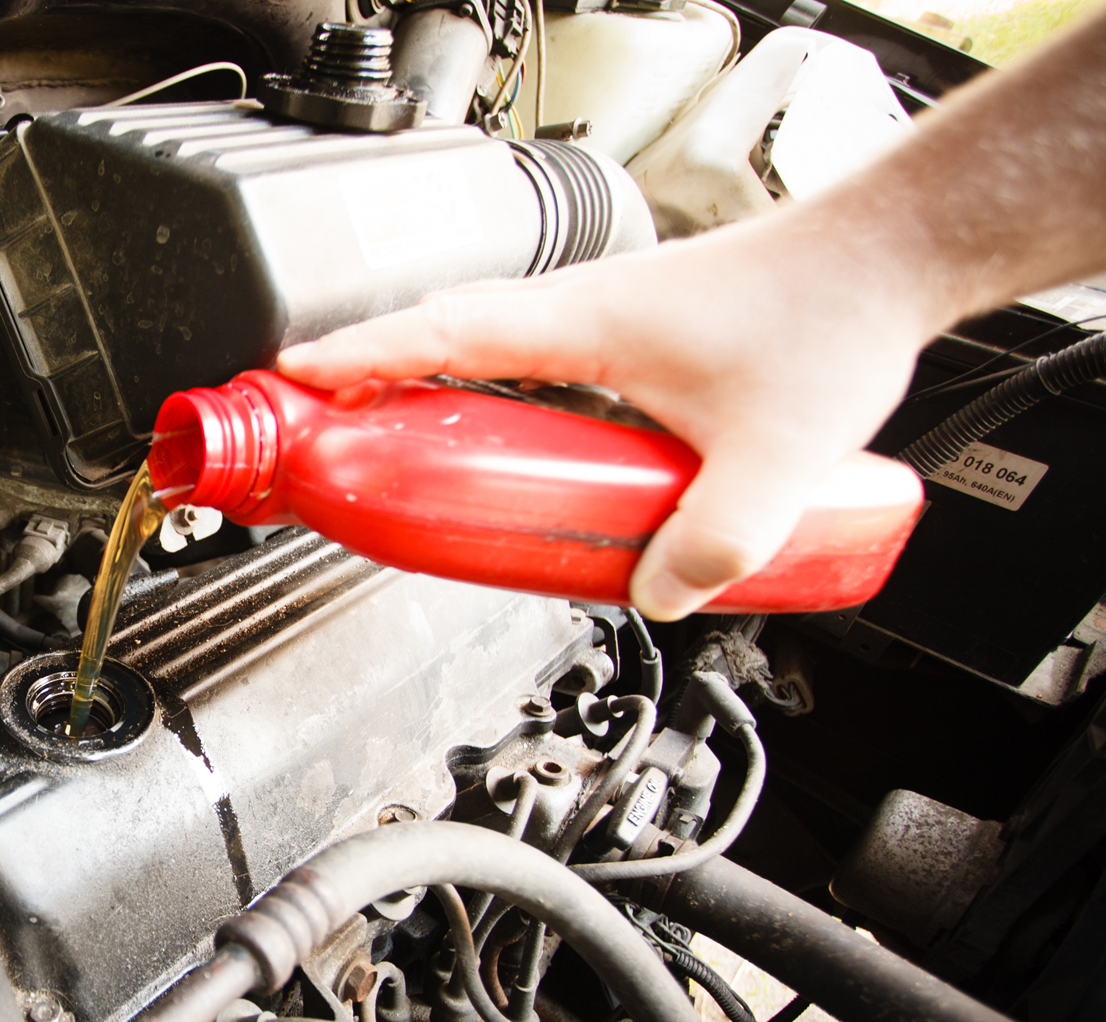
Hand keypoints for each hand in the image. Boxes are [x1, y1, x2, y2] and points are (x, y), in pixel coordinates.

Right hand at [277, 214, 939, 619]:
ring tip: (397, 448)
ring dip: (431, 386)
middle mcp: (583, 310)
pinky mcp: (637, 334)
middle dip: (371, 379)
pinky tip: (512, 449)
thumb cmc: (829, 318)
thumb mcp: (775, 458)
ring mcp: (606, 317)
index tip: (296, 383)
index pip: (442, 333)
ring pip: (488, 347)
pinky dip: (493, 393)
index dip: (360, 360)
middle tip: (323, 429)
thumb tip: (659, 598)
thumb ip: (714, 543)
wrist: (887, 262)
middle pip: (444, 336)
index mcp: (585, 321)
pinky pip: (535, 361)